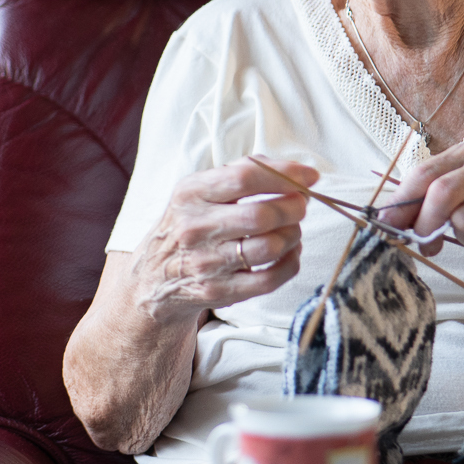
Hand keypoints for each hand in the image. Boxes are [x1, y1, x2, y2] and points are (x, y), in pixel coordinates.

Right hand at [128, 157, 313, 320]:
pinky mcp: (220, 291)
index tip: (310, 176)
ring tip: (292, 228)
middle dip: (293, 207)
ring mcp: (207, 263)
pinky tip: (288, 252)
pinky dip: (290, 263)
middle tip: (301, 205)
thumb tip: (295, 172)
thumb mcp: (199, 191)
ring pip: (270, 247)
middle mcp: (195, 228)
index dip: (285, 175)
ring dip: (293, 235)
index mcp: (190, 194)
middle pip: (261, 215)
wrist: (154, 276)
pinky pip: (270, 278)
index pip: (244, 178)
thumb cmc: (190, 224)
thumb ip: (241, 172)